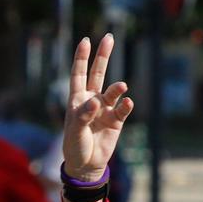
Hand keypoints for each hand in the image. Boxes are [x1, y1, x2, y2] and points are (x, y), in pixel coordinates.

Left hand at [59, 34, 134, 180]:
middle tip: (109, 37)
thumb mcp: (75, 131)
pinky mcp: (116, 120)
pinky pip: (123, 109)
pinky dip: (126, 105)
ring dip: (117, 87)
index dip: (82, 57)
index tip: (86, 41)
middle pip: (98, 73)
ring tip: (121, 86)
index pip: (79, 74)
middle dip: (103, 56)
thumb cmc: (75, 145)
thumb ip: (84, 115)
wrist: (87, 164)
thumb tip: (96, 101)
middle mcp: (92, 100)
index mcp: (77, 99)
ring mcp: (105, 109)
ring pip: (113, 91)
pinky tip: (127, 103)